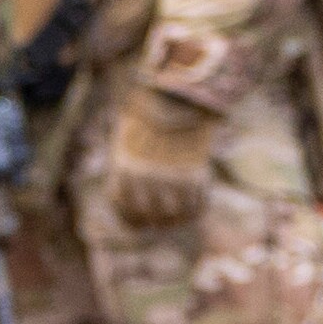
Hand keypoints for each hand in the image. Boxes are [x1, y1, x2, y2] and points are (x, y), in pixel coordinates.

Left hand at [97, 88, 220, 237]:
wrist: (171, 101)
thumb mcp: (125, 148)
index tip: (143, 222)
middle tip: (164, 220)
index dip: (135, 222)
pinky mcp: (195, 173)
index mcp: (124, 172)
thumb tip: (135, 209)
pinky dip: (198, 208)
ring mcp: (171, 176)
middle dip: (158, 222)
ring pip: (177, 215)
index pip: (127, 212)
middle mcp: (146, 178)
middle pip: (153, 218)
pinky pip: (198, 204)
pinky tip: (196, 204)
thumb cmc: (145, 124)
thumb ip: (128, 177)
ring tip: (181, 215)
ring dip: (180, 218)